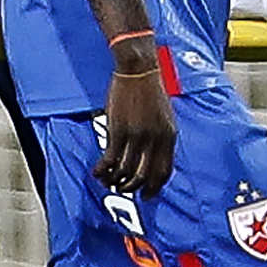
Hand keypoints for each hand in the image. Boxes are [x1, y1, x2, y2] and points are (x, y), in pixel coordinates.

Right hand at [97, 66, 176, 194]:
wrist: (138, 70)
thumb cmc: (150, 91)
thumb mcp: (164, 116)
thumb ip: (161, 137)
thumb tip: (153, 158)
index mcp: (169, 136)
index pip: (164, 171)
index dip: (154, 187)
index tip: (146, 195)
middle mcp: (155, 139)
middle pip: (144, 175)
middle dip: (132, 189)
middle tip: (123, 190)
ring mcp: (137, 136)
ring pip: (126, 171)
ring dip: (115, 181)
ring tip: (108, 182)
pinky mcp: (118, 130)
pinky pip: (111, 159)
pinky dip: (103, 170)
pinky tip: (97, 171)